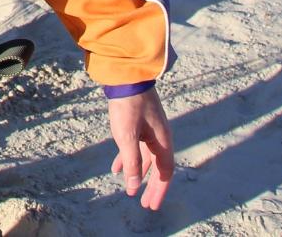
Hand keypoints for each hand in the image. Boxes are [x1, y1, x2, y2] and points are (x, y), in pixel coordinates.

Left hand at [107, 88, 173, 209]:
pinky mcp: (139, 124)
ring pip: (146, 158)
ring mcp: (150, 130)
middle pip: (157, 168)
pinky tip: (117, 168)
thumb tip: (134, 186)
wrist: (126, 76)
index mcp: (163, 141)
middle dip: (151, 186)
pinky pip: (136, 147)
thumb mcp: (127, 136)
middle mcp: (160, 137)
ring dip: (139, 174)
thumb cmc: (128, 105)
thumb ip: (132, 161)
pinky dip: (128, 159)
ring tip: (132, 190)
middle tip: (145, 203)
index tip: (151, 205)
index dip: (159, 190)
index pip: (165, 172)